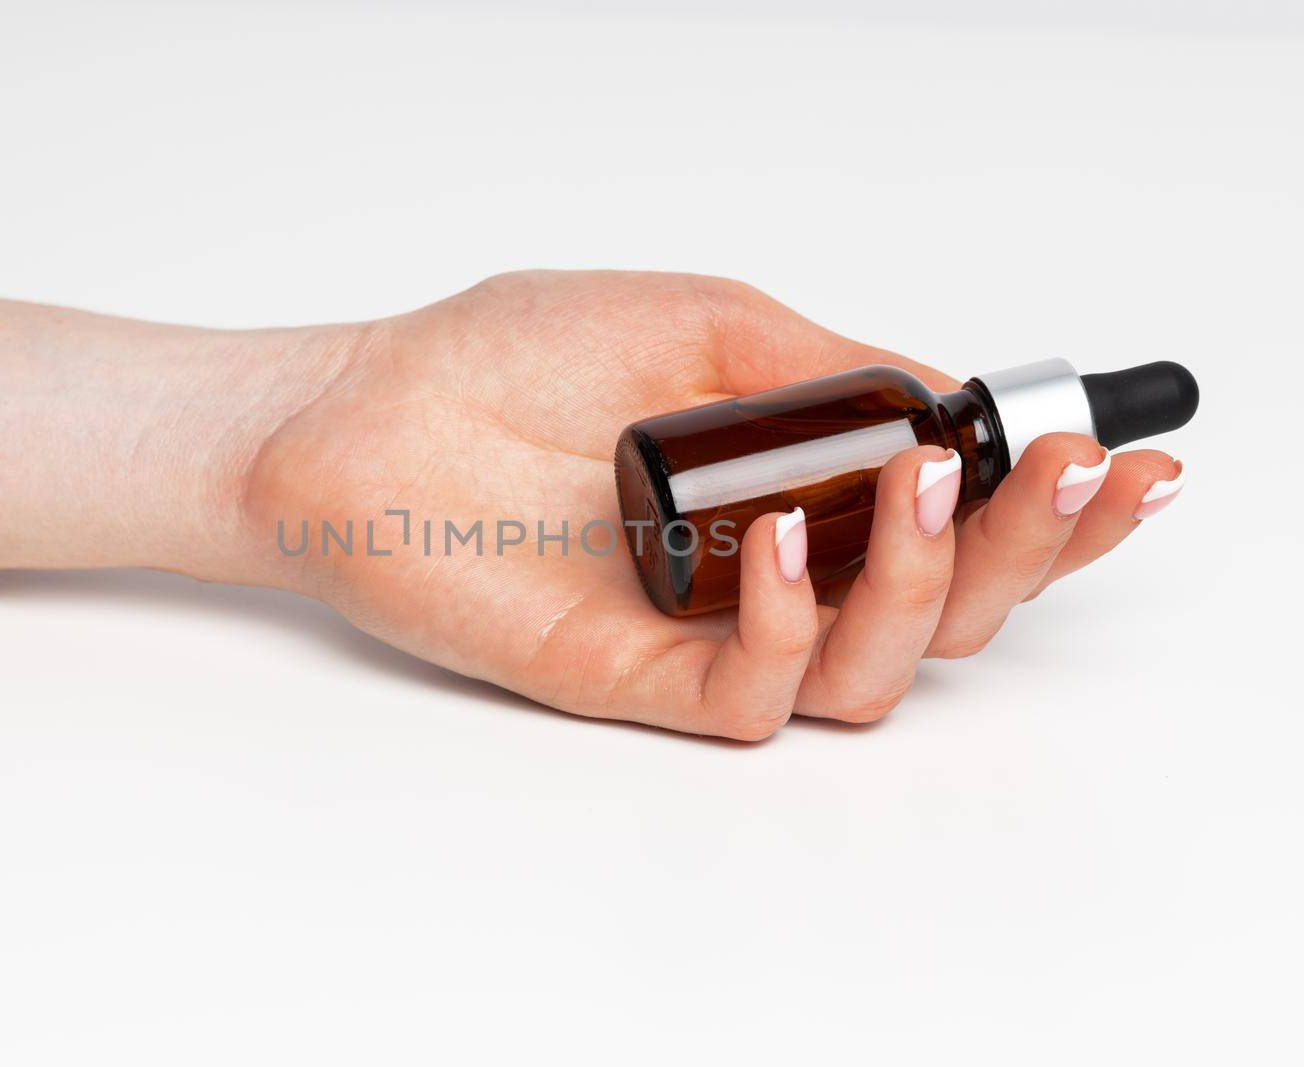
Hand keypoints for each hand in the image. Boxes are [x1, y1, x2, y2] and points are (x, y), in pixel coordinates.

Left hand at [221, 272, 1181, 738]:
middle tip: (1072, 481)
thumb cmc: (509, 360)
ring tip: (923, 490)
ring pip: (877, 669)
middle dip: (1029, 550)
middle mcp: (770, 569)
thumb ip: (829, 371)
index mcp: (795, 489)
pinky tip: (783, 548)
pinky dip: (792, 626)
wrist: (366, 416)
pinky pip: (757, 697)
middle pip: (946, 609)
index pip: (952, 518)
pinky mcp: (639, 679)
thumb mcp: (703, 324)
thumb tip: (953, 400)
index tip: (1129, 462)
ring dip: (927, 583)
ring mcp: (710, 630)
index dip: (1053, 505)